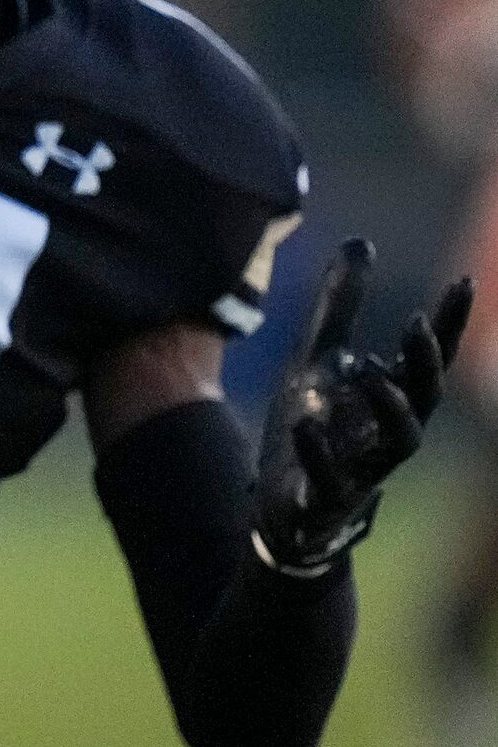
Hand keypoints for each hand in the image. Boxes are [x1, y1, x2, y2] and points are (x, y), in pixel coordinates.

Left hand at [252, 239, 471, 573]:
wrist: (282, 503)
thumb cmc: (314, 425)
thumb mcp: (316, 358)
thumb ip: (336, 306)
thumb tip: (361, 242)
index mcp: (389, 397)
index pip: (428, 358)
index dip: (451, 324)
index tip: (464, 281)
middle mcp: (387, 431)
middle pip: (425, 396)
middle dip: (427, 362)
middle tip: (416, 322)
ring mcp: (363, 466)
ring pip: (400, 441)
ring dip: (388, 403)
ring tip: (366, 365)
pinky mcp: (326, 497)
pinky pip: (330, 479)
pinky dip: (318, 452)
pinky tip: (304, 424)